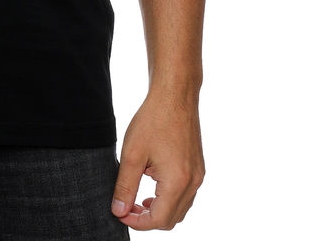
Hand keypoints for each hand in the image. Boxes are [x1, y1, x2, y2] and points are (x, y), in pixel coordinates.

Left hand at [111, 88, 204, 230]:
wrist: (175, 95)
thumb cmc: (153, 120)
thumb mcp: (132, 154)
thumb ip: (125, 186)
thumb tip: (119, 211)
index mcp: (178, 182)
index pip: (158, 219)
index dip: (137, 222)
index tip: (119, 214)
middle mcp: (193, 183)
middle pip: (171, 219)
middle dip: (148, 219)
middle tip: (126, 207)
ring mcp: (198, 175)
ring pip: (180, 208)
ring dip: (159, 209)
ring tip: (137, 199)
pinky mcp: (198, 167)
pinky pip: (185, 194)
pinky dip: (169, 198)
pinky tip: (152, 185)